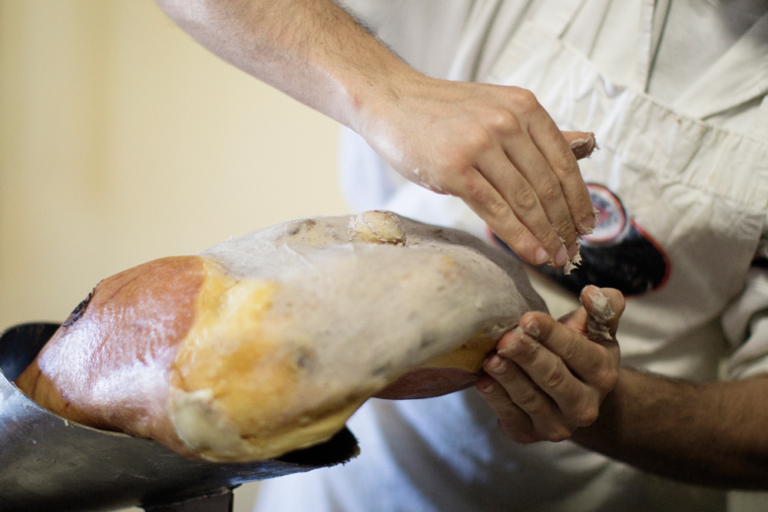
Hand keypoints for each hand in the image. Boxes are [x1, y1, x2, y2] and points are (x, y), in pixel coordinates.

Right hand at [360, 77, 596, 266]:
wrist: (392, 102)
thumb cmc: (443, 112)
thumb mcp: (496, 109)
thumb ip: (534, 132)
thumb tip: (584, 146)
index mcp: (524, 107)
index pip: (564, 161)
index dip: (579, 199)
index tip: (586, 225)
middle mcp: (507, 123)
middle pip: (548, 185)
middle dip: (564, 224)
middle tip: (572, 250)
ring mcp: (481, 145)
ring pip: (525, 201)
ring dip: (545, 236)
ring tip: (555, 258)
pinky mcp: (455, 169)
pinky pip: (496, 210)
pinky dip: (519, 236)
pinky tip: (532, 253)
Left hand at [476, 286, 623, 442]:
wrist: (573, 397)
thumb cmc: (579, 352)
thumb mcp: (596, 331)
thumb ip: (602, 309)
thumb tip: (593, 292)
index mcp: (602, 374)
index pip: (578, 352)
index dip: (552, 335)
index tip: (528, 318)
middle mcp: (585, 406)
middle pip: (554, 378)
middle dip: (528, 356)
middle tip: (506, 338)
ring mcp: (557, 425)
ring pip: (530, 399)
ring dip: (509, 378)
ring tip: (490, 358)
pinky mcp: (529, 434)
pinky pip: (511, 417)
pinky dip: (496, 399)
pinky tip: (482, 381)